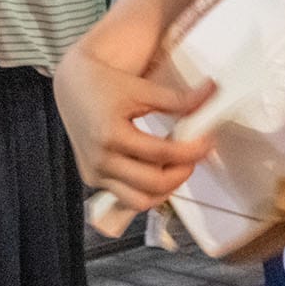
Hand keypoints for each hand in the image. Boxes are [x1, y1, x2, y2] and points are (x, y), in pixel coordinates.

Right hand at [53, 42, 214, 212]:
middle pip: (153, 184)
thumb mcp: (143, 88)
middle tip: (197, 154)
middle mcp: (100, 160)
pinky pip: (127, 198)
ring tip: (180, 164)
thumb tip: (210, 93)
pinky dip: (149, 191)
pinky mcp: (94, 180)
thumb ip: (179, 99)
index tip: (207, 141)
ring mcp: (95, 174)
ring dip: (167, 188)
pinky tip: (162, 171)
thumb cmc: (104, 84)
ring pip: (140, 201)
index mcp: (111, 135)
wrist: (73, 87)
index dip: (192, 150)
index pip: (162, 154)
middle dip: (183, 172)